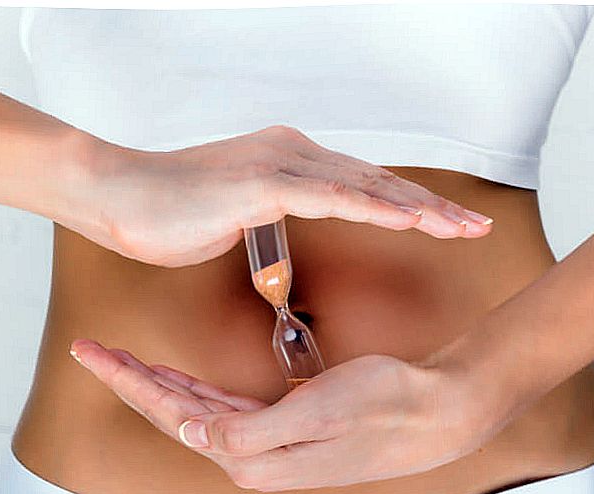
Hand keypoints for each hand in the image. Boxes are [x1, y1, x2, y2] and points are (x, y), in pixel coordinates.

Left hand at [68, 338, 504, 491]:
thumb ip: (250, 431)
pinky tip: (180, 378)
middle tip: (91, 348)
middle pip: (174, 414)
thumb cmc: (383, 406)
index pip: (171, 415)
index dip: (129, 381)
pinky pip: (225, 408)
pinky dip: (196, 389)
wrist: (435, 413)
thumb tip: (190, 433)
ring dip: (159, 383)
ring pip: (196, 410)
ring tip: (123, 359)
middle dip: (132, 380)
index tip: (93, 351)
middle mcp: (252, 458)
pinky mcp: (286, 427)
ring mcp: (268, 444)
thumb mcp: (315, 413)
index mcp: (250, 458)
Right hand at [74, 125, 493, 266]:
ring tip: (461, 229)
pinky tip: (410, 221)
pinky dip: (375, 209)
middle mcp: (293, 154)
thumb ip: (269, 221)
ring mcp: (280, 165)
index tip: (447, 227)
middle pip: (378, 184)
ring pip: (365, 188)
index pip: (363, 188)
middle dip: (432, 208)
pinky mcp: (262, 183)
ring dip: (418, 209)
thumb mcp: (235, 217)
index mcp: (291, 163)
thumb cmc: (167, 214)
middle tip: (477, 228)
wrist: (116, 198)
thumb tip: (284, 238)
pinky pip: (331, 198)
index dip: (409, 207)